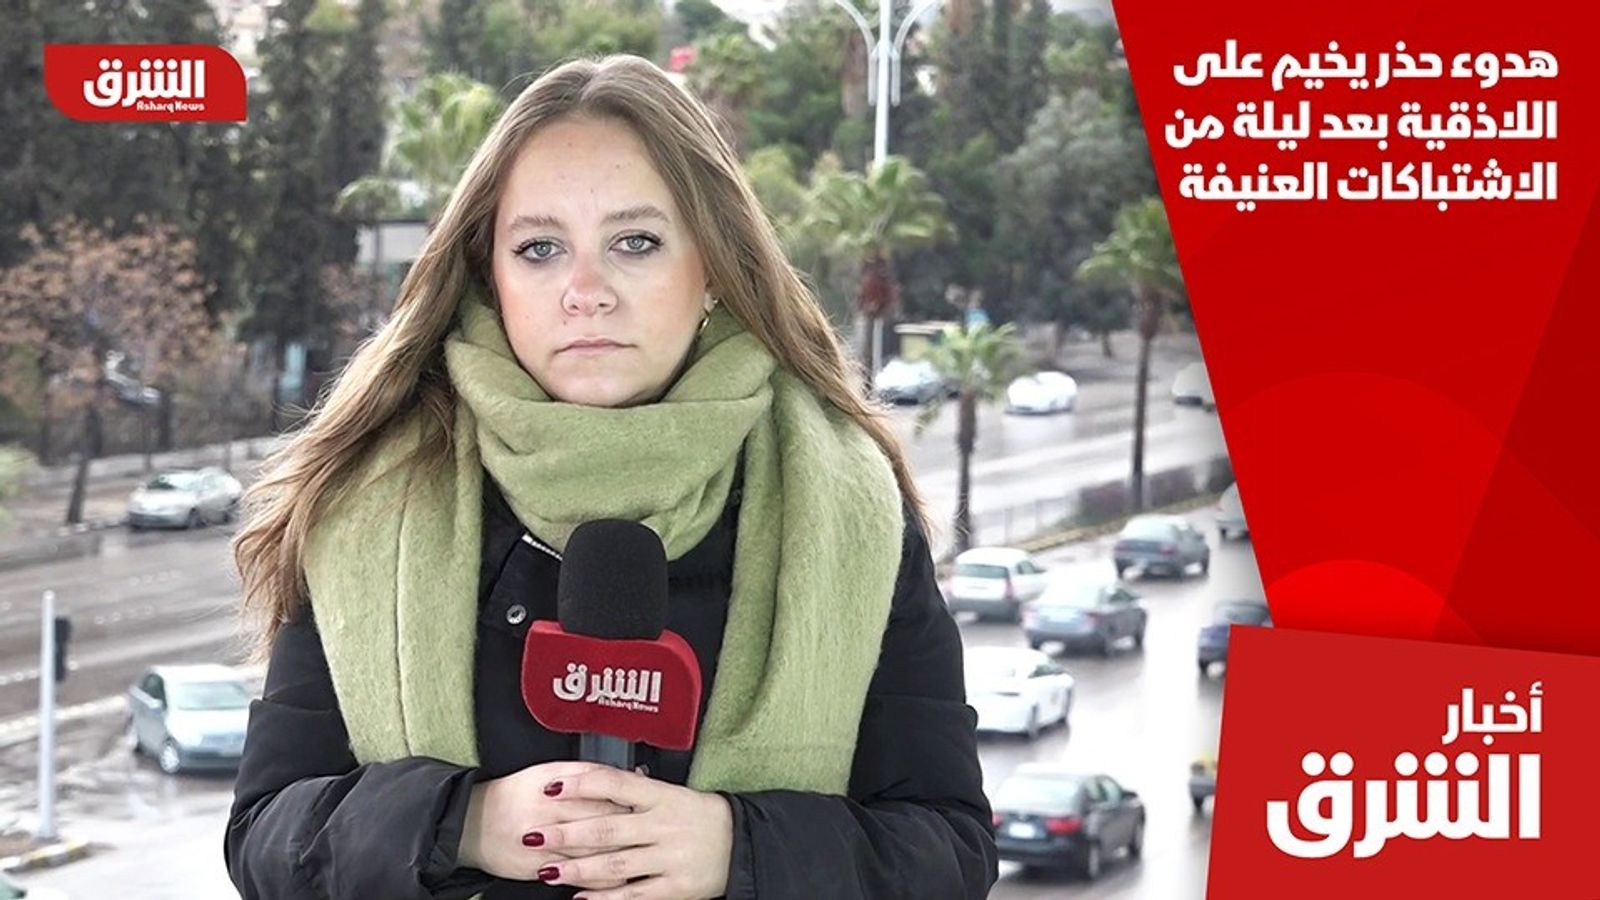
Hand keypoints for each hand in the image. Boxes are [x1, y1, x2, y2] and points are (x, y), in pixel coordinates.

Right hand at [457, 760, 635, 883]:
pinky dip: (600, 880)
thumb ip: (587, 773)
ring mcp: (542, 844)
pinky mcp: (536, 869)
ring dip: (621, 857)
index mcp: (554, 785)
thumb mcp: (547, 771)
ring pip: (592, 853)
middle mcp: (548, 814)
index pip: (602, 793)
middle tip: (654, 836)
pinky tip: (619, 879)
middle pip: (601, 824)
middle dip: (631, 831)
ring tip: (643, 858)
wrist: (470, 823)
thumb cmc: (514, 794)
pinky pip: (575, 876)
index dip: (631, 800)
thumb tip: (628, 773)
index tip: (651, 806)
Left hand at [530, 766, 734, 899]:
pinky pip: (635, 894)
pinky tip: (581, 899)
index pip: (616, 784)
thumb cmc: (698, 816)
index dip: (581, 785)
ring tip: (548, 871)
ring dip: (578, 868)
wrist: (740, 843)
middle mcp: (664, 824)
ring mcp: (669, 857)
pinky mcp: (676, 887)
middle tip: (534, 835)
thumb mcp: (671, 794)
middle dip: (566, 833)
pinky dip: (605, 899)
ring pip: (616, 864)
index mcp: (662, 796)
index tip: (551, 787)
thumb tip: (588, 782)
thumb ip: (634, 792)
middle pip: (607, 828)